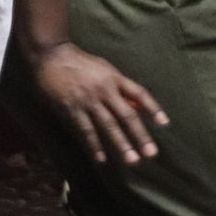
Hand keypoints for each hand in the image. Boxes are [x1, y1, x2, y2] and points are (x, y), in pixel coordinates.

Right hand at [29, 41, 167, 164]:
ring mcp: (88, 99)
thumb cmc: (80, 63)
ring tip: (132, 160)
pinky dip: (94, 146)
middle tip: (151, 153)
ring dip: (121, 144)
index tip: (164, 123)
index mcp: (114, 78)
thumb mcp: (104, 69)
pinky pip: (86, 130)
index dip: (152, 108)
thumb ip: (121, 87)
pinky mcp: (71, 108)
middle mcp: (104, 89)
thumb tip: (139, 104)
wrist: (51, 56)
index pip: (139, 93)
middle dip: (139, 135)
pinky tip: (101, 159)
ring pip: (108, 125)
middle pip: (126, 114)